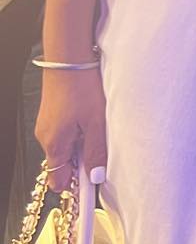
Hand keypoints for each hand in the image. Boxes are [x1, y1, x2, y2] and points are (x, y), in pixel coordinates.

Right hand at [35, 68, 107, 193]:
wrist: (68, 57)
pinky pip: (65, 132)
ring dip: (82, 143)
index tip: (92, 187)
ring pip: (66, 146)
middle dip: (83, 161)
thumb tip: (96, 177)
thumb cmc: (82, 87)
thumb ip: (96, 151)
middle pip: (64, 164)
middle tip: (102, 146)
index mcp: (54, 144)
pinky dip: (79, 130)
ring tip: (97, 125)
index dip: (76, 185)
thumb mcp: (96, 122)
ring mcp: (47, 125)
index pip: (59, 180)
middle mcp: (45, 137)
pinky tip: (90, 115)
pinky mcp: (52, 114)